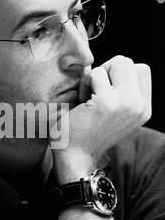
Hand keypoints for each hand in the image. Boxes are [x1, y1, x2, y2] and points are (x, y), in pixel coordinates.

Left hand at [50, 56, 151, 182]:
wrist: (75, 158)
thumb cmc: (87, 132)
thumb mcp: (114, 110)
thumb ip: (120, 88)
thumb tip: (110, 62)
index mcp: (144, 108)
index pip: (140, 69)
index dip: (117, 74)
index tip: (104, 92)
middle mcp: (140, 106)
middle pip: (127, 62)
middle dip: (107, 71)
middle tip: (93, 93)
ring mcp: (126, 103)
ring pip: (116, 63)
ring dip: (96, 76)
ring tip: (88, 99)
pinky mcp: (107, 102)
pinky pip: (95, 73)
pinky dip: (85, 83)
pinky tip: (81, 103)